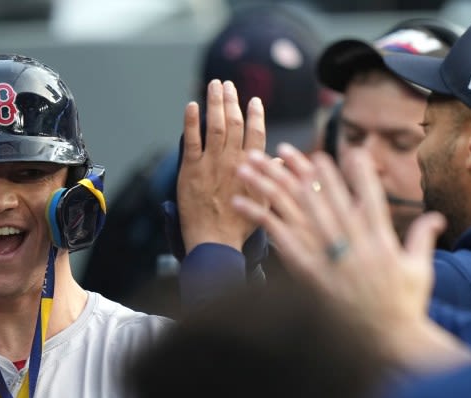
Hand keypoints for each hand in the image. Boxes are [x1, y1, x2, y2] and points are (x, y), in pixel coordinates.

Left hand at [177, 79, 265, 250]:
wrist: (214, 240)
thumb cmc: (239, 226)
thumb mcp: (263, 201)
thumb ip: (270, 175)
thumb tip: (279, 157)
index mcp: (251, 167)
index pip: (256, 132)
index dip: (255, 114)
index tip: (253, 100)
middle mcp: (231, 160)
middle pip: (234, 123)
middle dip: (231, 100)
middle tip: (228, 84)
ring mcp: (210, 163)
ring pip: (214, 126)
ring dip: (215, 102)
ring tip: (214, 85)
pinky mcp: (190, 170)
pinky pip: (190, 140)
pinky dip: (191, 121)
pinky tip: (192, 105)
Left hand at [232, 144, 460, 367]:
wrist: (387, 340)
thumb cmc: (404, 310)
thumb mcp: (419, 271)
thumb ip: (421, 239)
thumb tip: (435, 218)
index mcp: (378, 237)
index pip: (363, 195)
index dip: (350, 172)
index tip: (336, 152)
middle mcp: (351, 239)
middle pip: (321, 196)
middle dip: (300, 169)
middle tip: (281, 148)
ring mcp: (328, 254)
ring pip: (294, 209)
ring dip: (270, 184)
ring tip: (250, 165)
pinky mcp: (305, 271)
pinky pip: (276, 237)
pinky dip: (258, 217)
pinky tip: (239, 201)